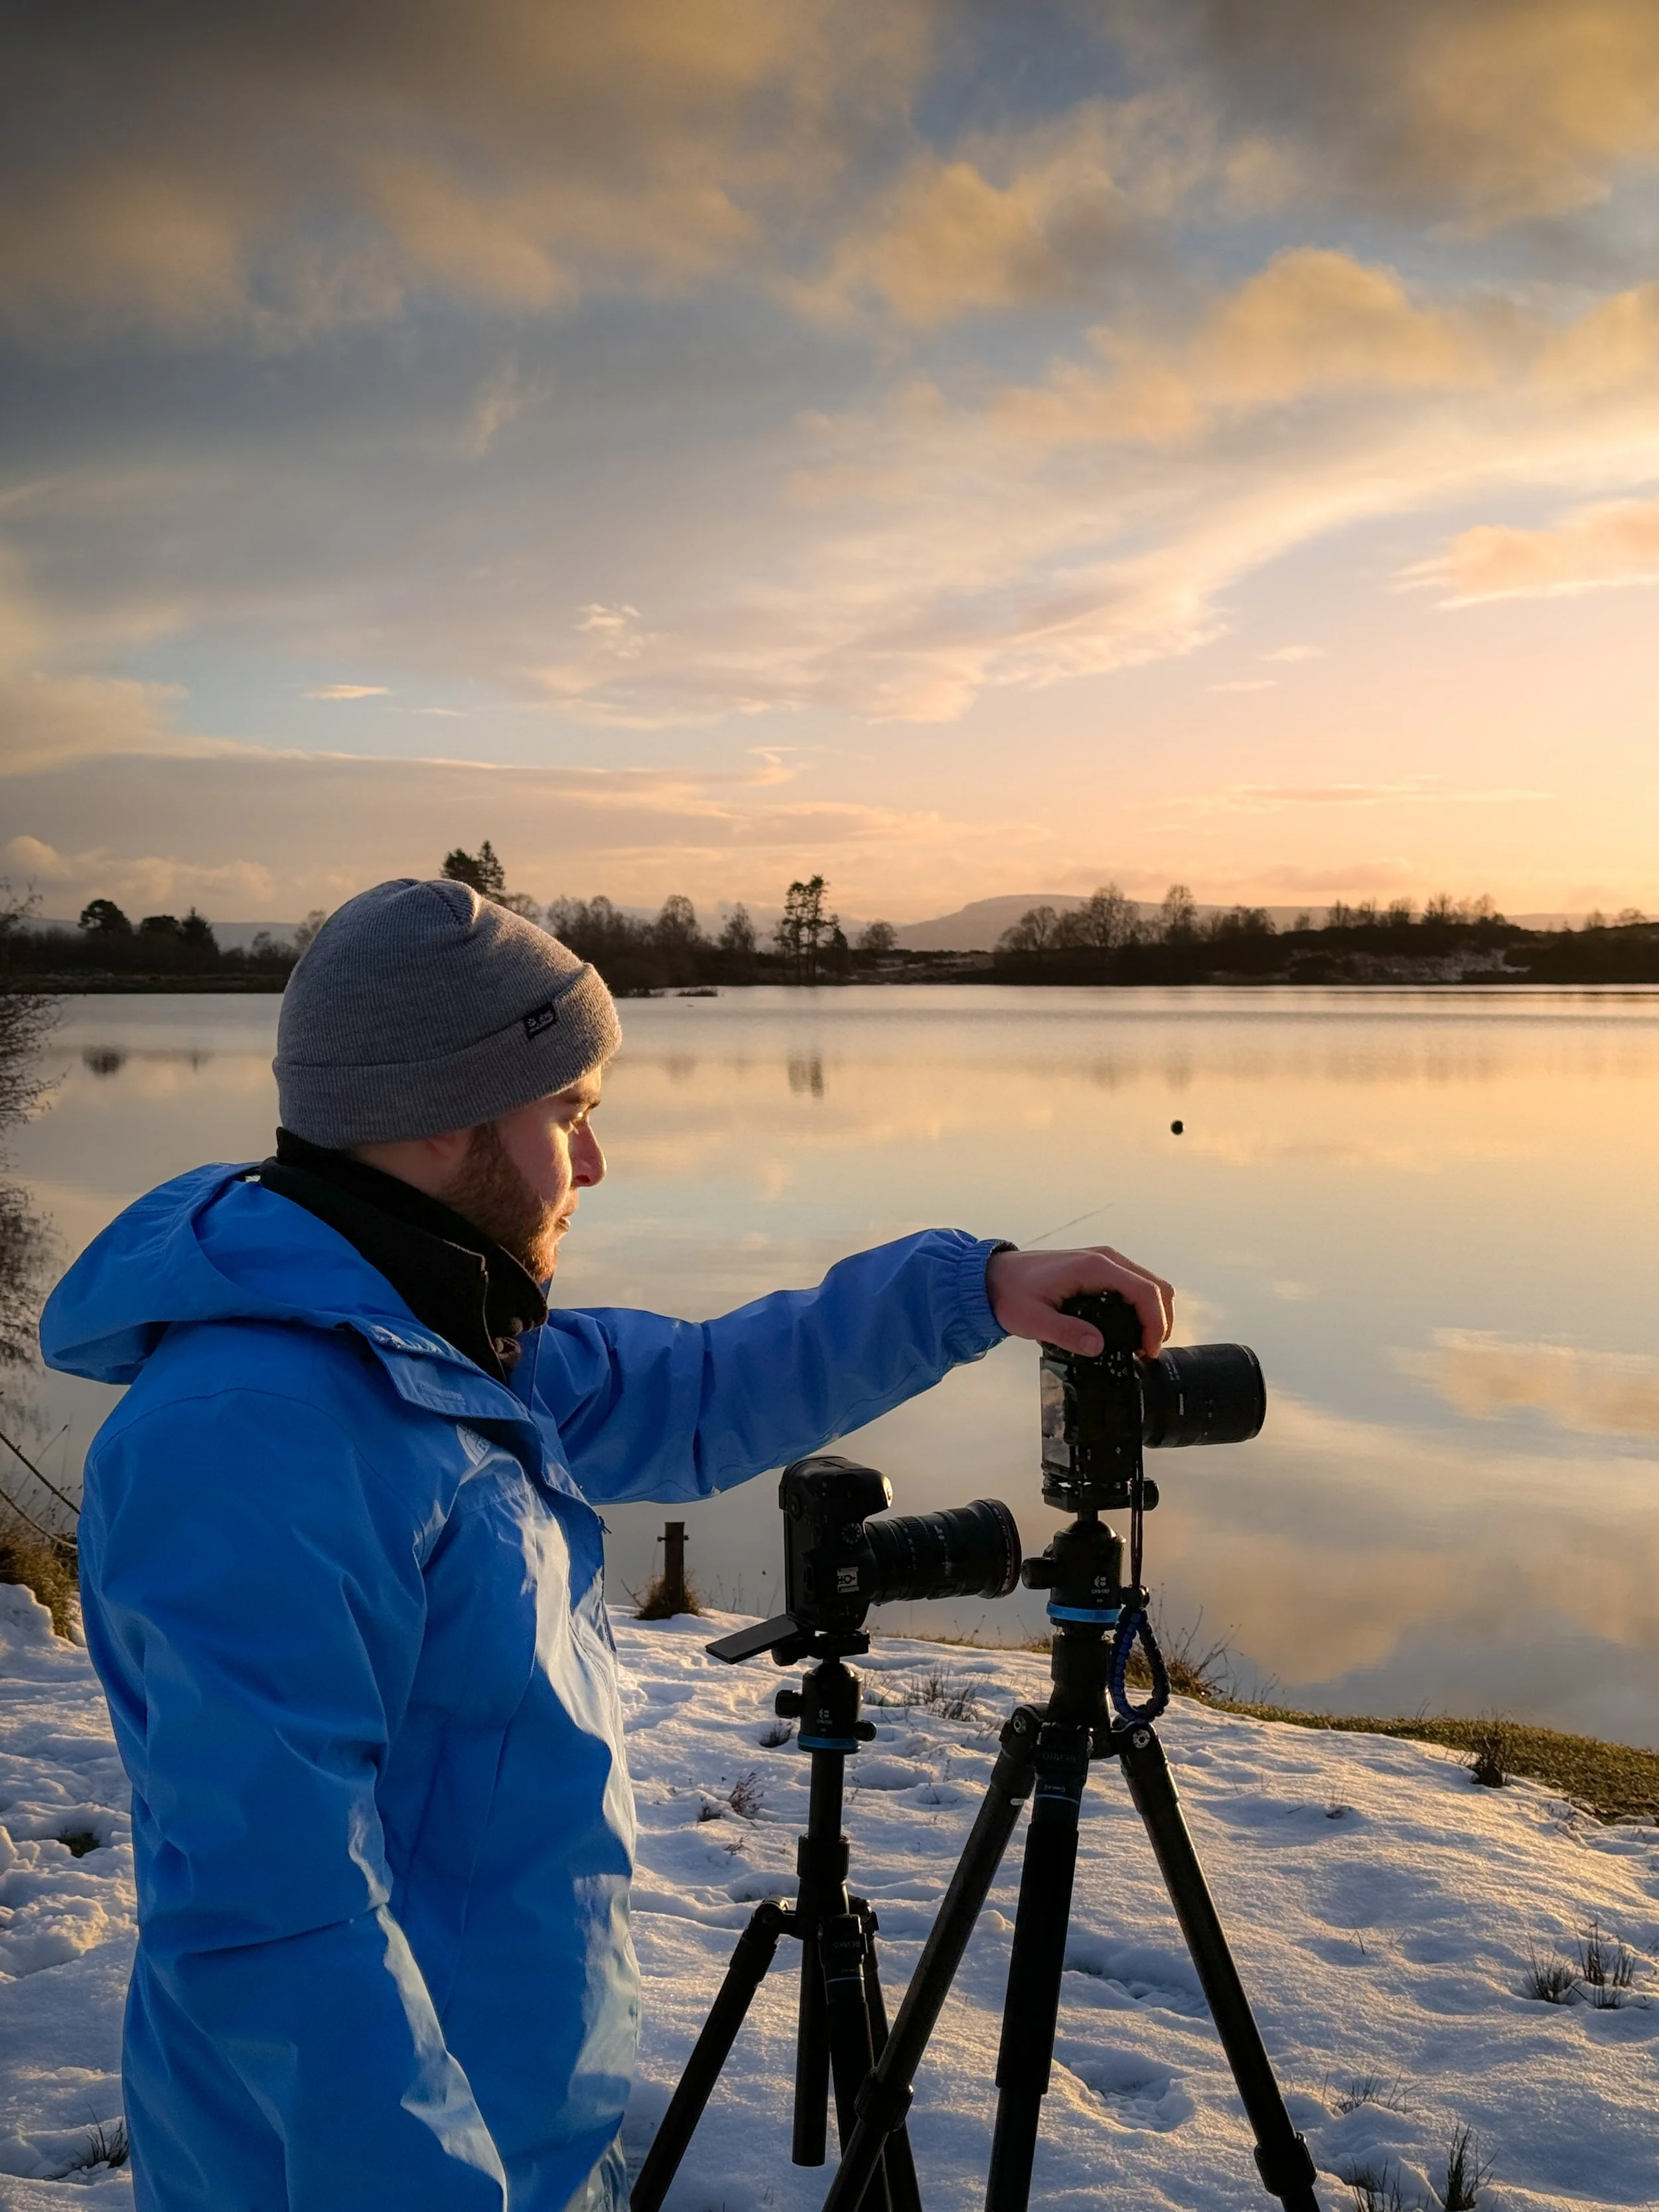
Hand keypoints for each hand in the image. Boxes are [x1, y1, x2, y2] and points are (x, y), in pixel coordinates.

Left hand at [986, 1245, 1173, 1357]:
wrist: (992, 1277)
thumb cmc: (1011, 1295)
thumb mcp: (1033, 1320)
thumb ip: (1066, 1333)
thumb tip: (1098, 1347)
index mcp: (1094, 1267)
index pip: (1145, 1291)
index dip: (1156, 1323)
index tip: (1149, 1351)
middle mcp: (1105, 1259)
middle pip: (1156, 1285)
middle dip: (1161, 1320)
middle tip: (1148, 1352)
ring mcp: (1103, 1261)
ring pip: (1148, 1283)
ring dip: (1154, 1313)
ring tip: (1142, 1345)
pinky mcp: (1099, 1268)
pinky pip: (1133, 1284)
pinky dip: (1142, 1305)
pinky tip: (1130, 1329)